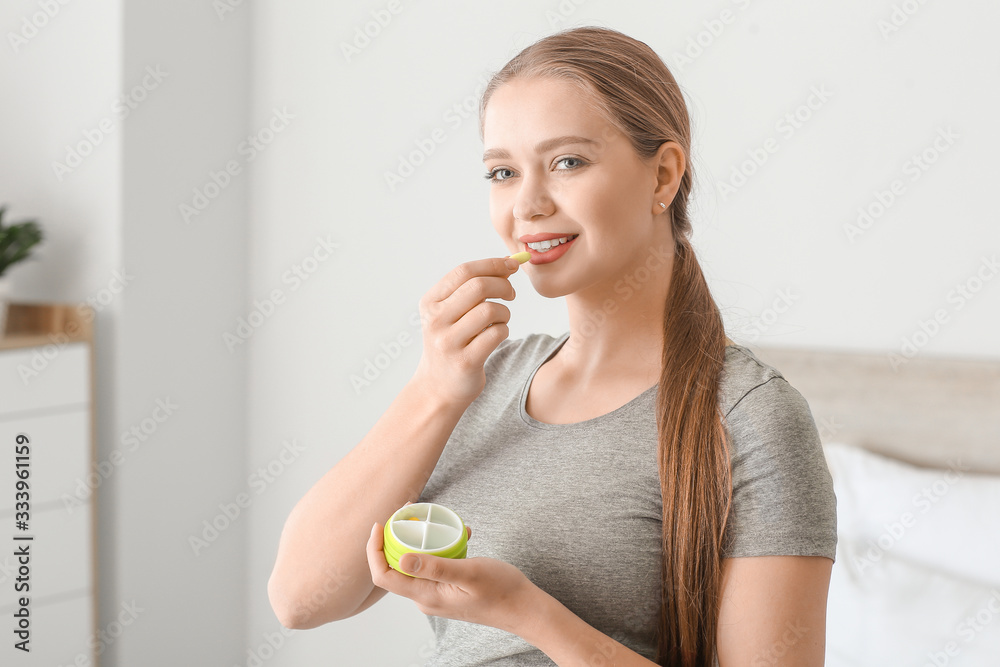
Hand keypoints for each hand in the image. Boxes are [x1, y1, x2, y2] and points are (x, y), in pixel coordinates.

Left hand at [366, 517, 536, 634]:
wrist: (524, 608)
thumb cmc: (502, 591)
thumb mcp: (470, 573)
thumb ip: (436, 567)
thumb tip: (402, 558)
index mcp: (427, 596)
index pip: (384, 576)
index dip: (375, 550)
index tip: (381, 524)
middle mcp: (426, 598)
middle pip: (395, 569)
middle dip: (394, 539)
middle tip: (406, 513)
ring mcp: (437, 595)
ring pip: (415, 566)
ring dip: (418, 542)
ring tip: (432, 520)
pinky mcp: (447, 590)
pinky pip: (432, 567)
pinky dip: (438, 549)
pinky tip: (459, 535)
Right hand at [411, 256, 520, 405]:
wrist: (438, 387)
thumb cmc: (452, 343)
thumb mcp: (450, 313)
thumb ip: (472, 288)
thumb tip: (507, 263)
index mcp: (430, 302)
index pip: (464, 271)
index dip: (492, 264)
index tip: (512, 264)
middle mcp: (435, 320)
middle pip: (479, 287)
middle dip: (503, 286)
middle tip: (511, 294)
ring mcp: (448, 342)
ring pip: (491, 310)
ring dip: (505, 312)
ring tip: (501, 320)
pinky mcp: (465, 361)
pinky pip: (497, 334)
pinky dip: (503, 330)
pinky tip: (496, 336)